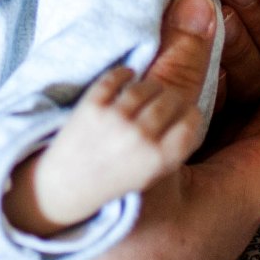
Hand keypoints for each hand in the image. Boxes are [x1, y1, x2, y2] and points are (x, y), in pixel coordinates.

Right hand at [0, 0, 259, 259]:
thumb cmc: (109, 256)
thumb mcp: (146, 156)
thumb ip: (173, 78)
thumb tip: (200, 7)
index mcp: (250, 184)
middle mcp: (232, 181)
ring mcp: (192, 182)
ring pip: (235, 102)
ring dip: (234, 50)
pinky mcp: (155, 182)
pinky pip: (194, 115)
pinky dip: (195, 75)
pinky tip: (175, 40)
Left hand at [5, 61, 206, 234]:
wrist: (67, 186)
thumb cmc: (115, 179)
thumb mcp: (152, 174)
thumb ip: (173, 147)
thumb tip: (189, 109)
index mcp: (158, 159)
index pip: (192, 121)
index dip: (191, 114)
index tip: (185, 113)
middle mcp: (139, 137)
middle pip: (170, 99)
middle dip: (171, 97)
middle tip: (166, 100)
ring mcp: (114, 119)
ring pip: (145, 86)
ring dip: (150, 86)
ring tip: (148, 92)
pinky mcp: (91, 106)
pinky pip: (116, 77)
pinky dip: (125, 73)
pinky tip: (129, 77)